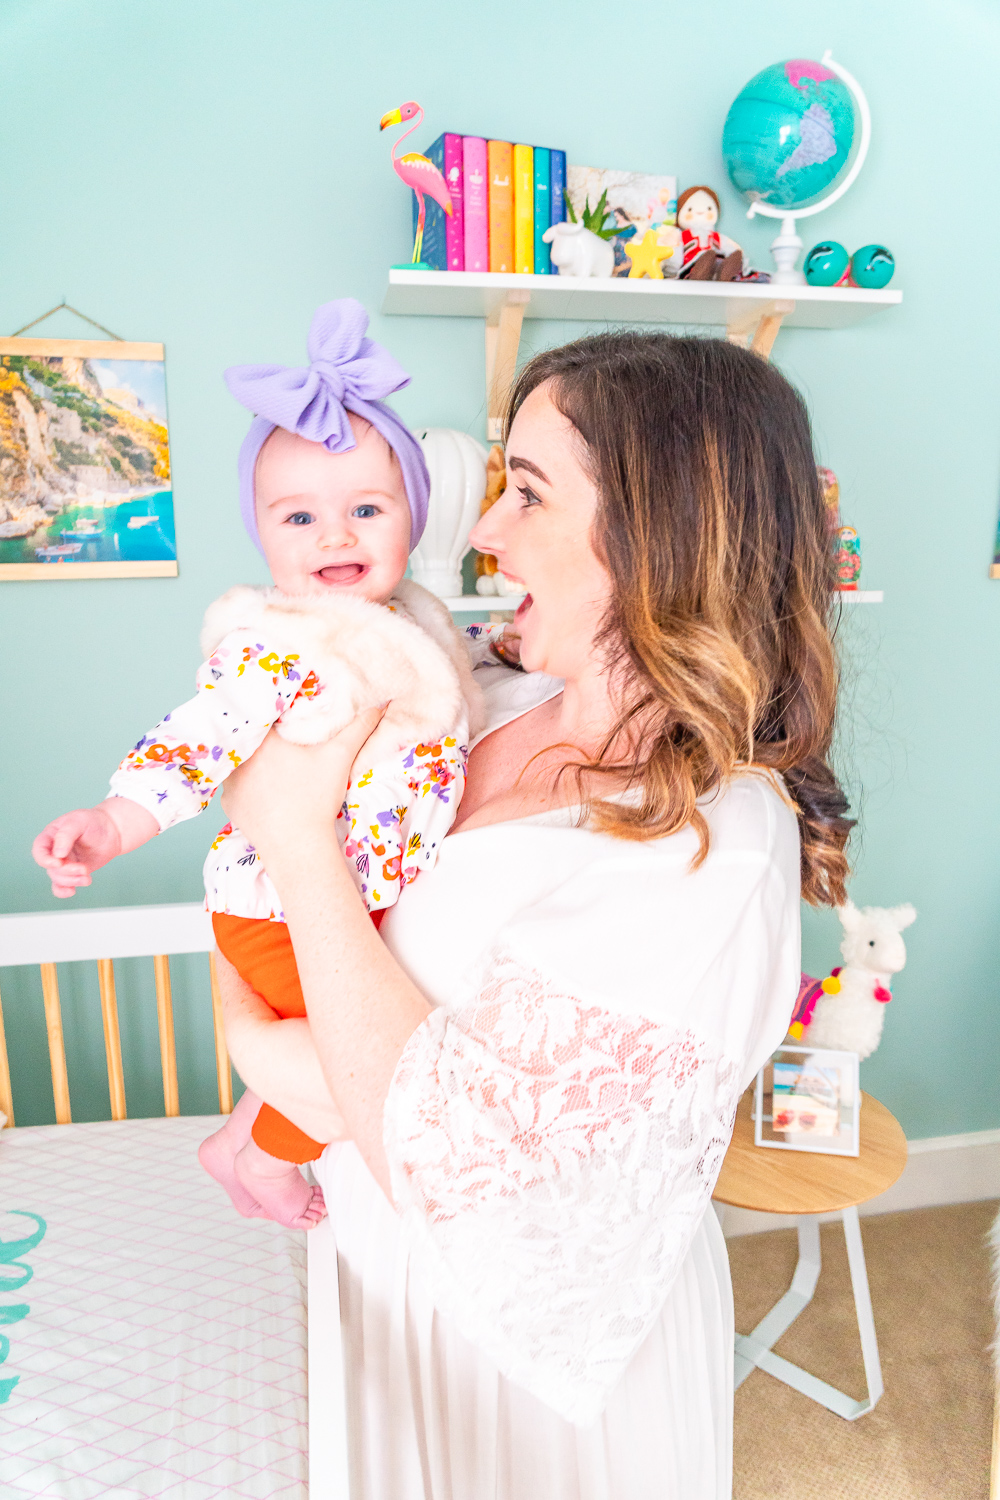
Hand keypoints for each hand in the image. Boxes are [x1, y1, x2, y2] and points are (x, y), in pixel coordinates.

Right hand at [33, 805, 122, 897]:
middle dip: (67, 871)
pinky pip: (62, 885)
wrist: (112, 831)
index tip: (59, 862)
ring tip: (88, 878)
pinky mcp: (73, 872)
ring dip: (72, 880)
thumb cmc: (93, 821)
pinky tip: (72, 891)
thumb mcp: (79, 821)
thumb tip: (57, 854)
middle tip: (84, 869)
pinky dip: (63, 891)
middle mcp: (54, 851)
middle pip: (51, 867)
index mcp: (50, 836)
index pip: (39, 850)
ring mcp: (63, 863)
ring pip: (58, 878)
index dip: (45, 859)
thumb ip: (66, 835)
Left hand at [221, 705, 385, 881]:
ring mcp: (231, 781)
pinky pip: (235, 785)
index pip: (266, 715)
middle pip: (252, 738)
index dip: (277, 715)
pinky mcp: (228, 802)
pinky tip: (263, 791)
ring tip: (272, 769)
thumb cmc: (317, 799)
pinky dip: (247, 786)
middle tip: (283, 745)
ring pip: (241, 762)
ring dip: (253, 762)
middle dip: (265, 740)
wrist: (298, 847)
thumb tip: (378, 705)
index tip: (289, 720)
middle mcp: (241, 757)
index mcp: (264, 739)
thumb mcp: (339, 758)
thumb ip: (358, 727)